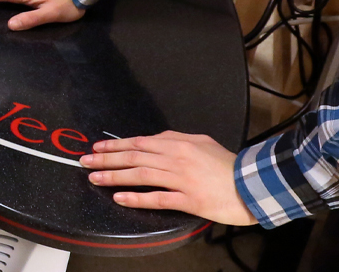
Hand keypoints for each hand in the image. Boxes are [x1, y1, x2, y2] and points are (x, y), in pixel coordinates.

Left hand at [80, 132, 255, 225]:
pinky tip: (120, 198)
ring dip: (114, 177)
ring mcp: (182, 179)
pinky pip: (158, 198)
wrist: (253, 184)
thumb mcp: (202, 143)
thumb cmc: (228, 165)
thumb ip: (176, 139)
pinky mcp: (190, 200)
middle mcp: (177, 158)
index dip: (115, 146)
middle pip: (134, 157)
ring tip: (95, 179)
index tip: (96, 148)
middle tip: (85, 162)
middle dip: (106, 159)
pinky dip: (137, 198)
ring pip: (141, 176)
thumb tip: (152, 140)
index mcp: (179, 143)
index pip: (139, 143)